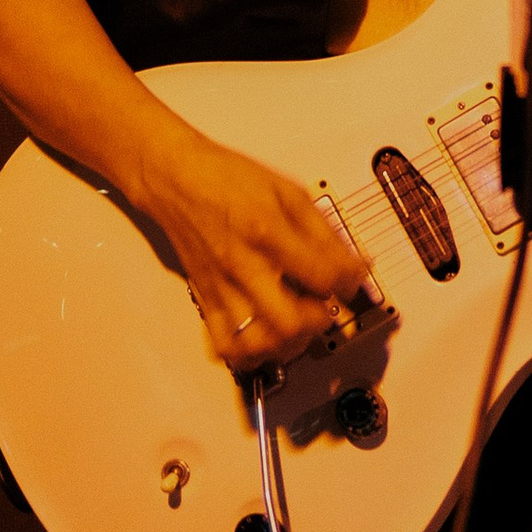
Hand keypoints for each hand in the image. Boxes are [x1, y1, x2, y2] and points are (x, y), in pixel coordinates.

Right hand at [133, 122, 376, 374]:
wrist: (175, 179)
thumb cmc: (230, 179)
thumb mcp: (288, 191)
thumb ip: (324, 232)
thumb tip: (356, 266)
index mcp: (267, 230)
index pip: (321, 276)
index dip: (349, 284)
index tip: (353, 279)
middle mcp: (243, 265)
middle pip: (289, 322)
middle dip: (319, 321)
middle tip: (325, 306)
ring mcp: (221, 287)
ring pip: (258, 343)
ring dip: (288, 342)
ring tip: (298, 323)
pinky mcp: (204, 299)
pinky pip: (225, 346)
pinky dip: (251, 353)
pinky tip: (266, 337)